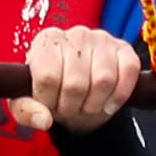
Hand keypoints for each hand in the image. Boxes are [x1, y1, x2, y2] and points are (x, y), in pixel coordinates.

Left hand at [10, 25, 139, 132]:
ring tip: (85, 105)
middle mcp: (74, 34)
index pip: (47, 77)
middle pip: (76, 83)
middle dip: (71, 106)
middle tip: (69, 107)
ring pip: (104, 80)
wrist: (74, 83)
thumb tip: (44, 120)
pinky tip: (108, 104)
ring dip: (94, 104)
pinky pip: (129, 71)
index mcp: (46, 41)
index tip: (49, 103)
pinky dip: (120, 95)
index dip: (48, 100)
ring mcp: (102, 39)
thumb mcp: (28, 99)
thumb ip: (26, 110)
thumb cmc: (50, 88)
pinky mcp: (124, 48)